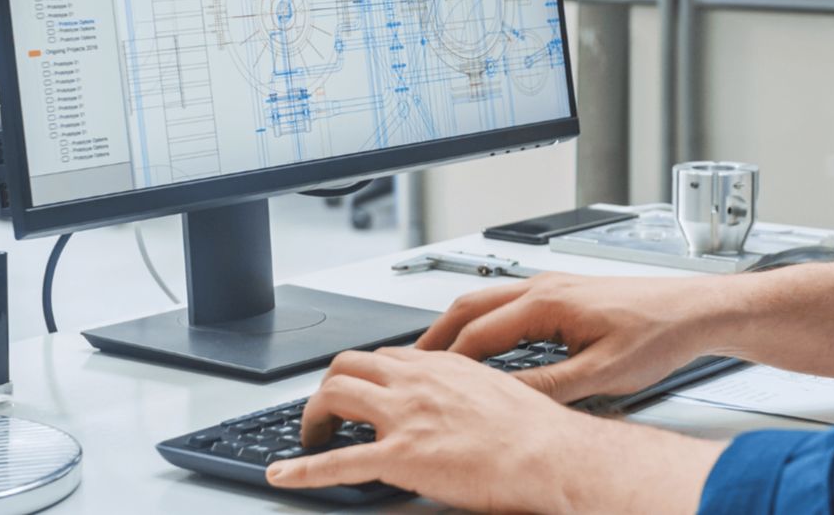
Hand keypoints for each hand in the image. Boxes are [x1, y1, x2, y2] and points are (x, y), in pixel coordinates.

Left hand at [271, 347, 594, 510]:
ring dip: (313, 416)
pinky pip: (337, 461)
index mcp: (442, 366)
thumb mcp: (498, 393)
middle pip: (349, 365)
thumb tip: (459, 406)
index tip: (362, 392)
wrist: (550, 455)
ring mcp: (405, 416)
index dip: (366, 376)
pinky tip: (283, 475)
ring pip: (335, 395)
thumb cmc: (537, 432)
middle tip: (329, 412)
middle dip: (330, 387)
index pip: (386, 358)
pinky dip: (302, 470)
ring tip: (311, 437)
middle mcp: (417, 381)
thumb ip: (467, 392)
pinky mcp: (400, 456)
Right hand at [416, 272, 738, 403]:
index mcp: (546, 302)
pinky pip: (507, 303)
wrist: (695, 309)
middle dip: (435, 336)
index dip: (445, 361)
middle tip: (408, 365)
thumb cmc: (659, 334)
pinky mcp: (564, 292)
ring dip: (457, 326)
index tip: (423, 382)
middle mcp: (544, 286)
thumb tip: (506, 399)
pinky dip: (482, 322)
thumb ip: (547, 387)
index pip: (476, 333)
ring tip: (436, 356)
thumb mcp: (600, 373)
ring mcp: (552, 285)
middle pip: (469, 306)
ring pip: (486, 300)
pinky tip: (484, 345)